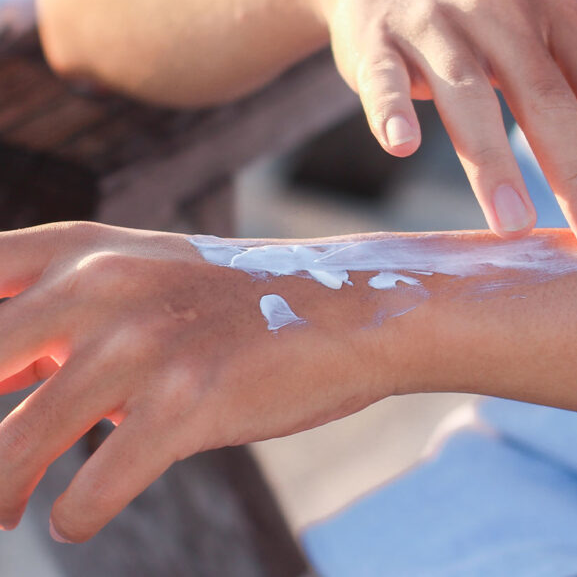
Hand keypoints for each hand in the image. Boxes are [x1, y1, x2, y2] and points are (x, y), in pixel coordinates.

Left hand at [0, 222, 391, 541]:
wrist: (348, 308)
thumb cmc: (238, 302)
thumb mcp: (145, 277)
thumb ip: (65, 312)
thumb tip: (6, 375)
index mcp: (81, 250)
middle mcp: (100, 286)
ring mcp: (143, 344)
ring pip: (15, 447)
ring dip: (0, 496)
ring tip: (6, 514)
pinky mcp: (186, 402)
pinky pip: (92, 489)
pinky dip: (76, 517)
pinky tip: (78, 520)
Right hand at [311, 0, 576, 260]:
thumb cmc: (493, 9)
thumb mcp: (562, 22)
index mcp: (559, 11)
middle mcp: (503, 9)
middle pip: (547, 99)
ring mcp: (435, 20)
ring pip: (465, 91)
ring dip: (490, 159)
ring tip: (516, 226)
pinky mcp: (375, 37)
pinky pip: (382, 75)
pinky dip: (391, 106)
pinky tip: (402, 145)